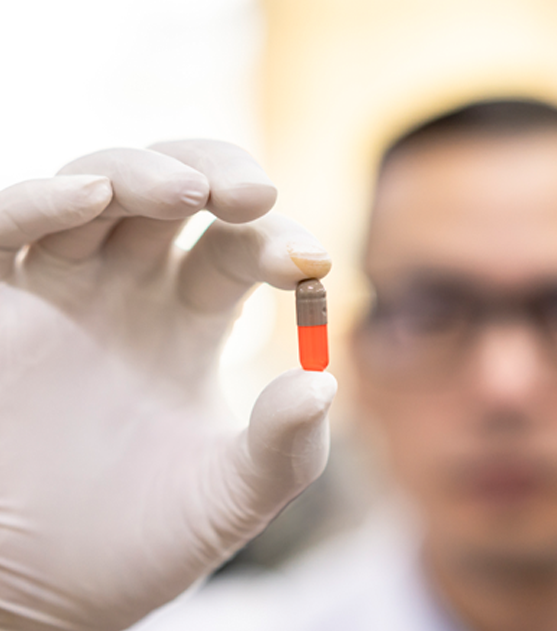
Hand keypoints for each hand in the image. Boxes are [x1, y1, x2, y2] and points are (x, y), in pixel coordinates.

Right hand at [0, 140, 335, 630]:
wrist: (49, 594)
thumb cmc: (142, 541)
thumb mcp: (230, 496)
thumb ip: (283, 447)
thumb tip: (321, 384)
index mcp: (190, 319)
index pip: (235, 246)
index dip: (273, 241)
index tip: (310, 264)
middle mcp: (128, 291)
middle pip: (171, 192)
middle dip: (214, 175)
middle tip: (255, 192)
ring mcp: (60, 293)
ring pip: (94, 189)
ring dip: (139, 173)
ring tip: (187, 191)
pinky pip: (7, 232)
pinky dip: (40, 203)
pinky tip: (88, 195)